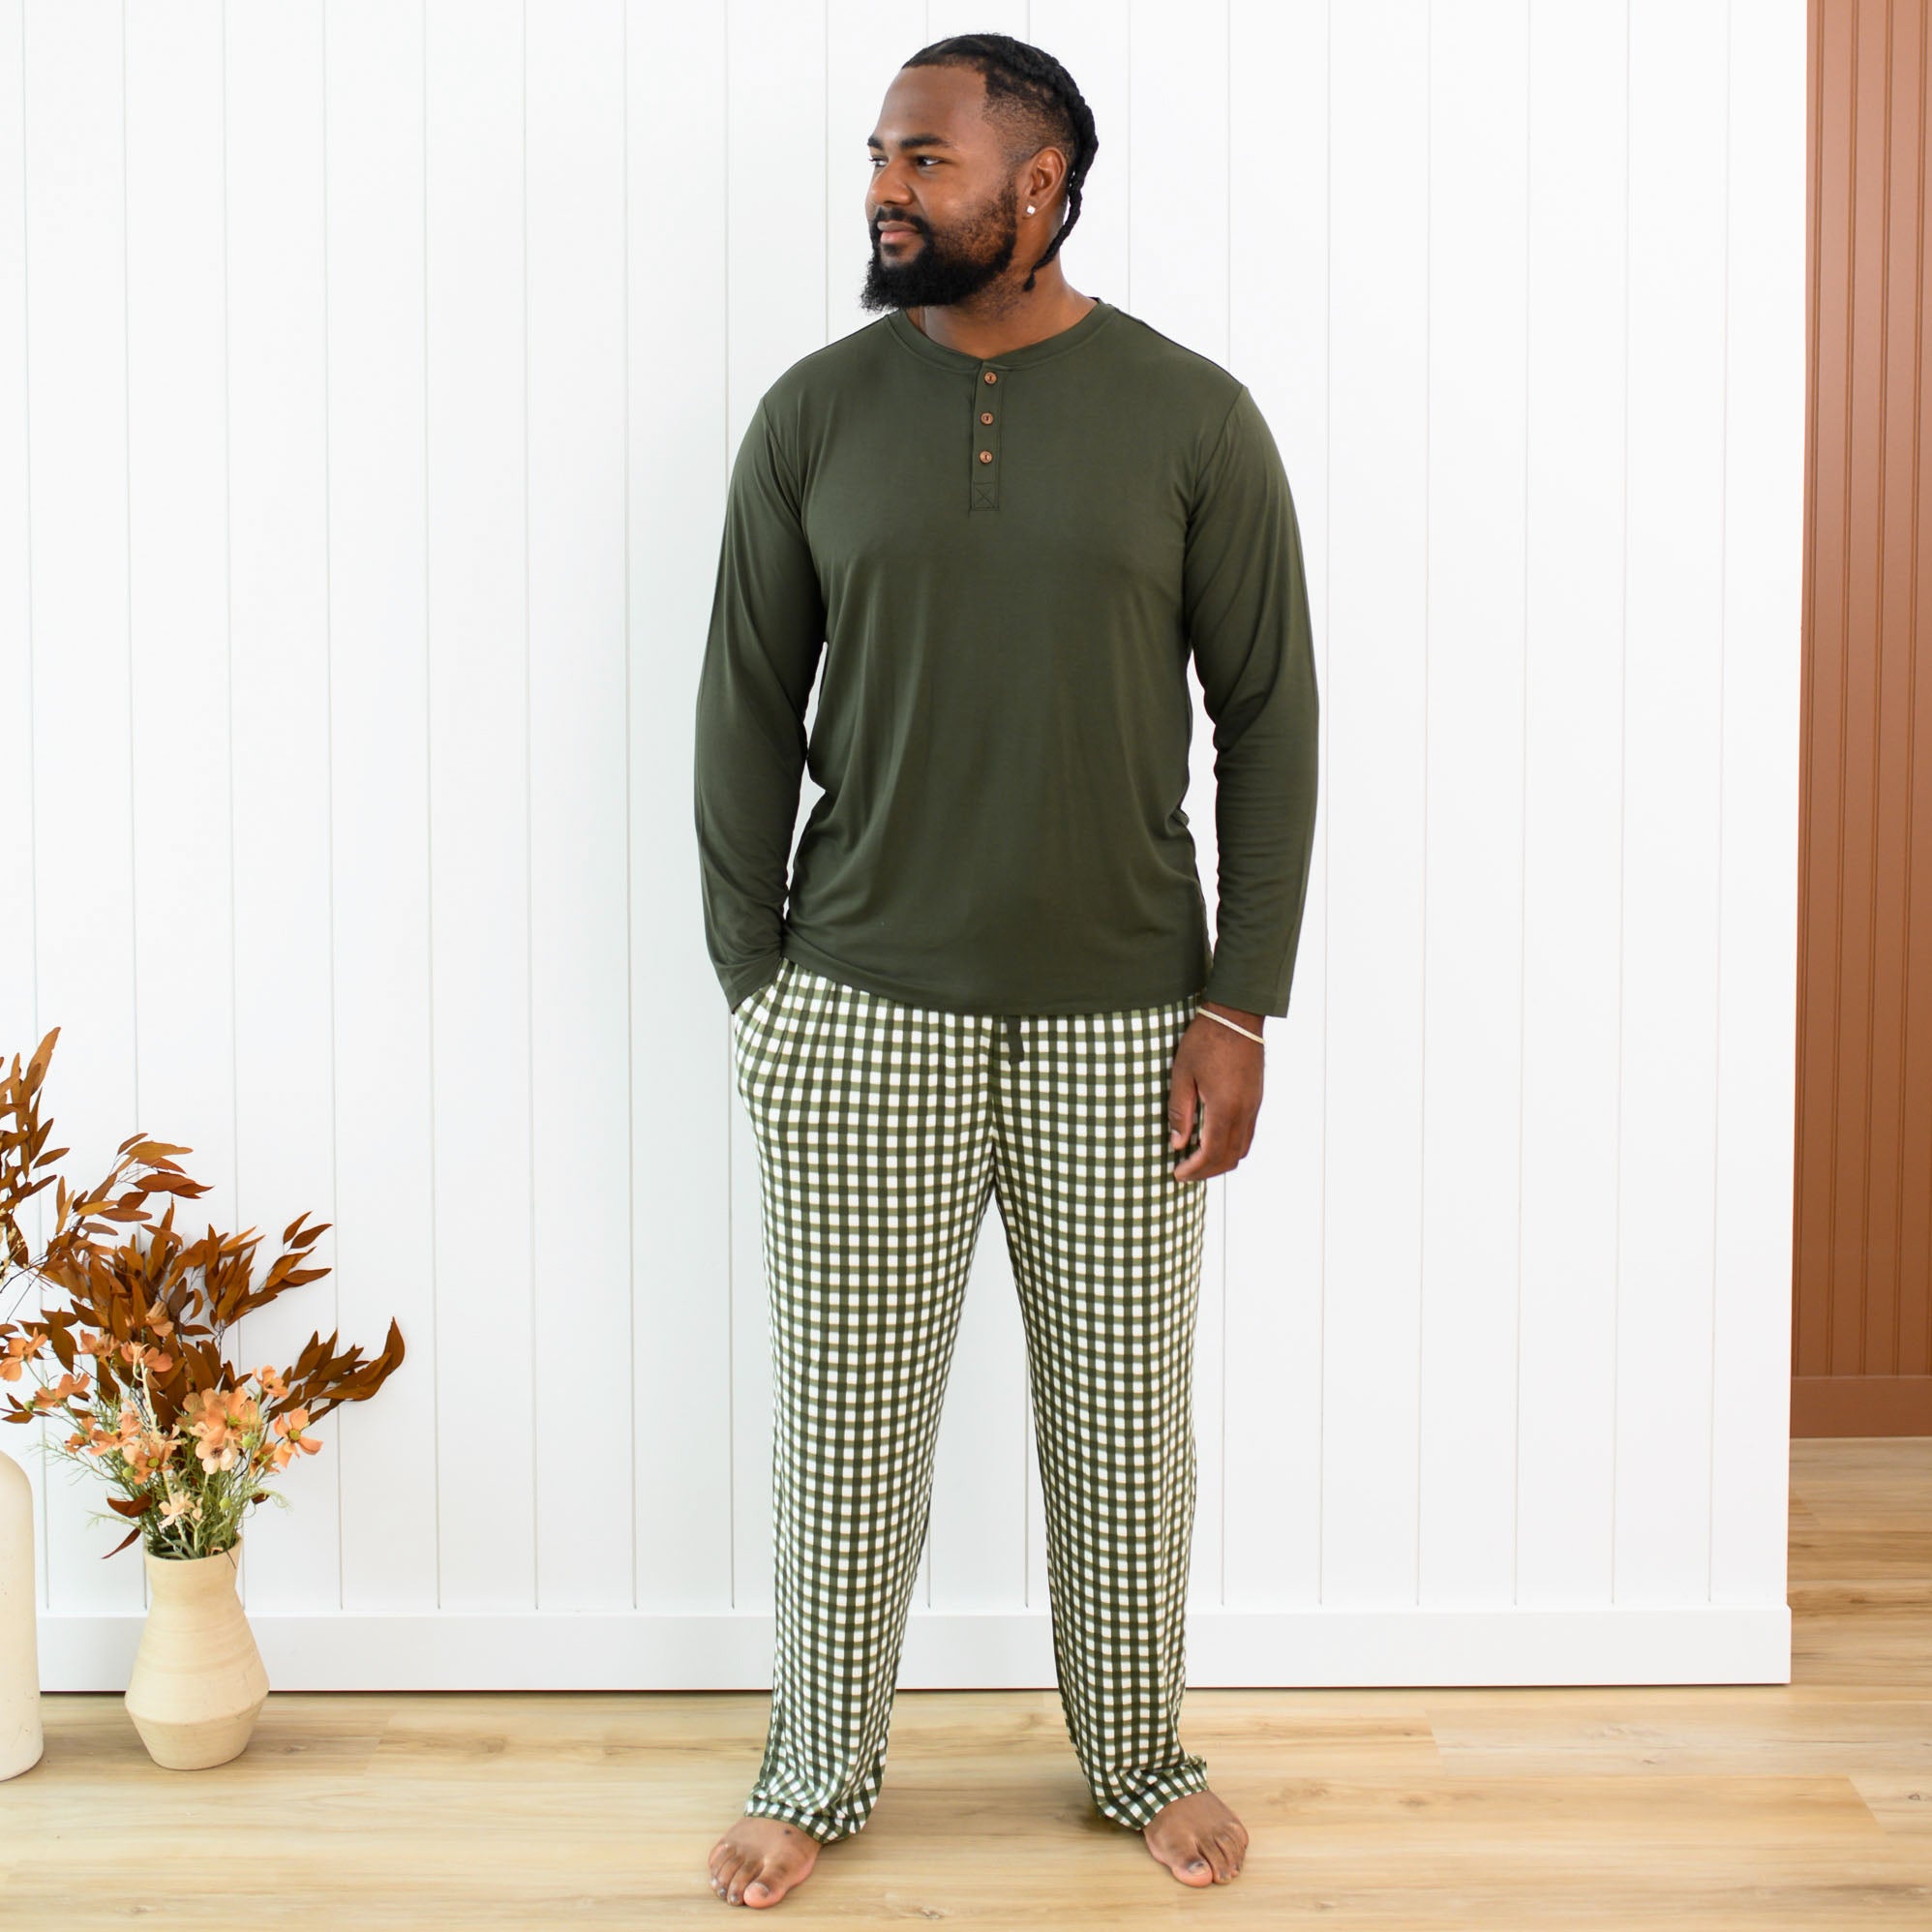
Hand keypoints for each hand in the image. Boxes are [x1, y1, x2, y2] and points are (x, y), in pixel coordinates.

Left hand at [1168, 1003, 1263, 1180]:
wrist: (1236, 1017)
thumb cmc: (1205, 1041)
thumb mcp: (1182, 1075)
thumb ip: (1180, 1111)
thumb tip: (1177, 1143)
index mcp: (1225, 1108)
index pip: (1212, 1154)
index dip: (1194, 1169)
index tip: (1177, 1173)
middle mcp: (1244, 1111)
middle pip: (1230, 1158)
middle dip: (1207, 1171)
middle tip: (1185, 1172)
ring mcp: (1254, 1106)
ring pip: (1242, 1149)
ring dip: (1220, 1161)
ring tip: (1197, 1160)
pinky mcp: (1256, 1099)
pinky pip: (1247, 1134)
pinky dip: (1230, 1147)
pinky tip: (1213, 1140)